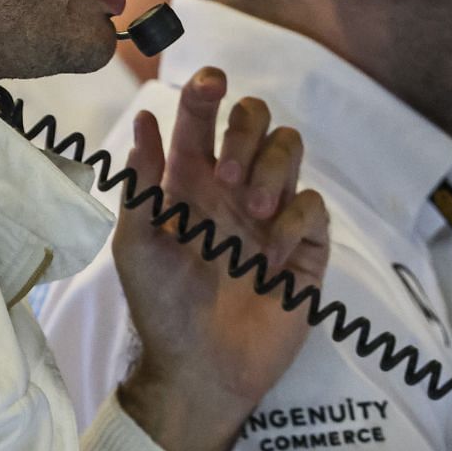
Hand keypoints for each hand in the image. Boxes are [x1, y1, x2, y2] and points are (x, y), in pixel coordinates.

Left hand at [111, 67, 329, 450]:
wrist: (199, 368)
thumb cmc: (159, 307)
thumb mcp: (136, 244)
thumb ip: (142, 183)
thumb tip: (146, 120)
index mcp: (189, 181)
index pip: (201, 120)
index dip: (206, 93)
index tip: (209, 82)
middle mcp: (233, 188)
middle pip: (256, 119)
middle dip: (246, 129)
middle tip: (228, 175)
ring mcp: (272, 214)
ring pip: (290, 149)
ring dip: (273, 168)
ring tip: (253, 212)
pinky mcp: (306, 247)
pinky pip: (315, 206)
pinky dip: (296, 220)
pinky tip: (273, 254)